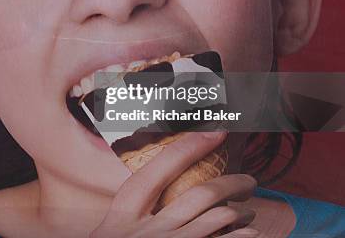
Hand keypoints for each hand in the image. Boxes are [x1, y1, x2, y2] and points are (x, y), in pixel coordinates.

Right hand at [91, 132, 258, 237]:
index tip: (215, 131)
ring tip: (247, 211)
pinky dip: (241, 236)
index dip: (187, 148)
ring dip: (241, 213)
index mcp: (121, 217)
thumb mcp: (111, 233)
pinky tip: (246, 234)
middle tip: (248, 180)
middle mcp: (148, 232)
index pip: (155, 172)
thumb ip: (131, 215)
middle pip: (200, 195)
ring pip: (220, 220)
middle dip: (233, 183)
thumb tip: (158, 193)